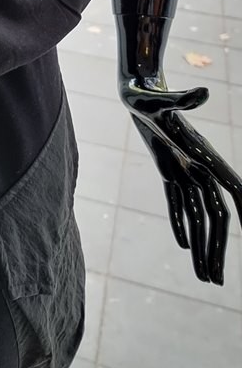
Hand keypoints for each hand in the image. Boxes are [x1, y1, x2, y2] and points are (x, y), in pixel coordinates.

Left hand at [119, 73, 241, 286]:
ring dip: (201, 246)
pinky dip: (180, 224)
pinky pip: (177, 204)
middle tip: (216, 281)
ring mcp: (184, 168)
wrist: (135, 85)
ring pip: (197, 215)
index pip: (232, 190)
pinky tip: (184, 247)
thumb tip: (201, 92)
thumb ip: (181, 99)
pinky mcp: (168, 168)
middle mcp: (199, 165)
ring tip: (204, 277)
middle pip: (215, 215)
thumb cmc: (145, 91)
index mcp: (202, 154)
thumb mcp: (157, 99)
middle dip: (217, 249)